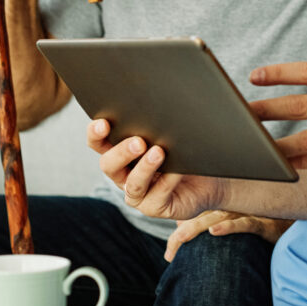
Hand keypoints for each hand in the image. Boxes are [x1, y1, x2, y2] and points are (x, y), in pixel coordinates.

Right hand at [87, 119, 224, 220]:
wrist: (210, 181)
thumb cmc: (186, 152)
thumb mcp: (170, 134)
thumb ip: (159, 123)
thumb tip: (160, 98)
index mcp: (122, 153)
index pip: (99, 143)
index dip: (96, 135)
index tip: (102, 123)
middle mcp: (125, 174)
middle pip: (109, 165)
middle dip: (121, 152)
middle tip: (139, 141)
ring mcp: (139, 193)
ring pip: (133, 184)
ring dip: (144, 168)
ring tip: (159, 152)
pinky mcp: (155, 207)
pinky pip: (157, 195)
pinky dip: (168, 181)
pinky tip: (178, 170)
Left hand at [165, 212, 293, 261]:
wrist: (295, 222)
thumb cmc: (263, 222)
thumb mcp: (235, 223)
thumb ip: (209, 221)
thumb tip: (182, 227)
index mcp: (224, 207)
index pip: (195, 217)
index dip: (179, 234)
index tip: (170, 255)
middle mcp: (233, 207)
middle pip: (201, 218)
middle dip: (182, 237)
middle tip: (170, 255)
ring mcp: (248, 213)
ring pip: (218, 218)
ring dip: (198, 229)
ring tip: (180, 240)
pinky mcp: (263, 223)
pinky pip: (245, 224)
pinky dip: (229, 226)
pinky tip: (214, 231)